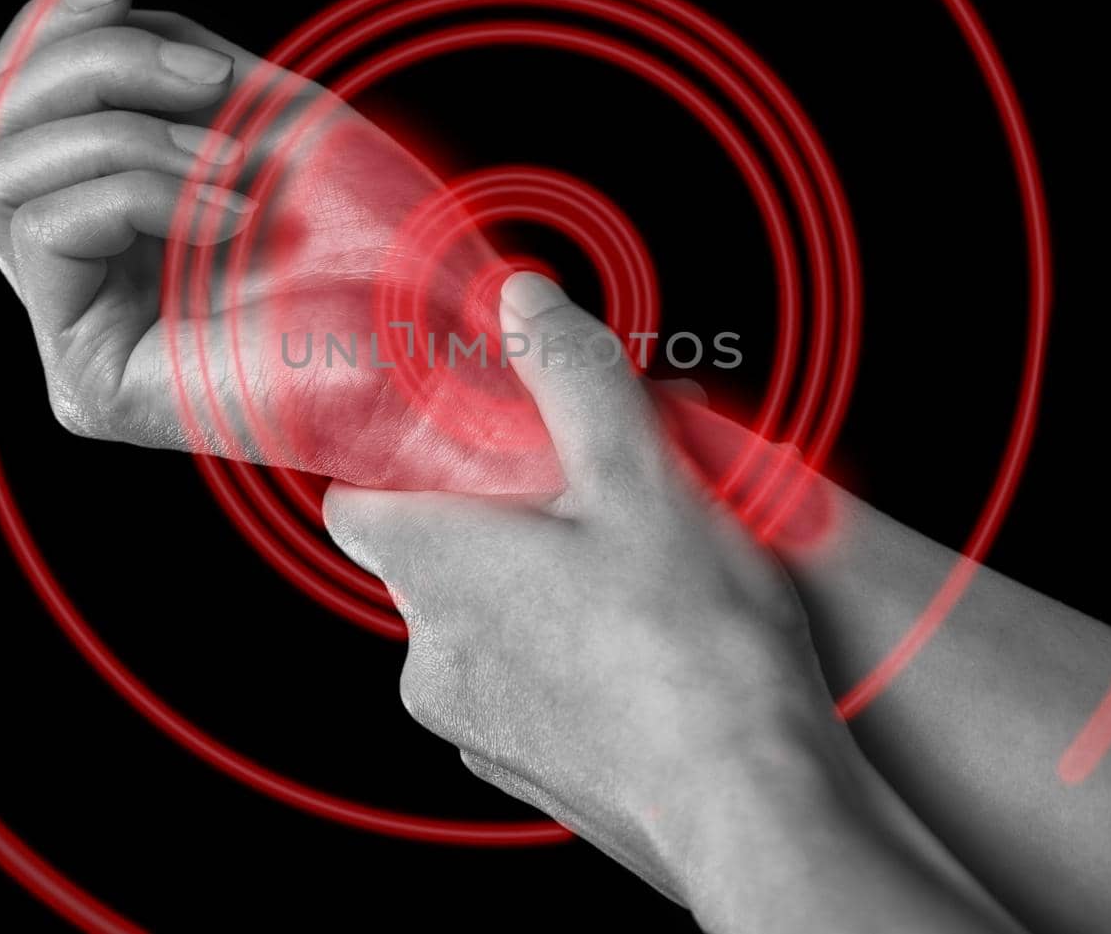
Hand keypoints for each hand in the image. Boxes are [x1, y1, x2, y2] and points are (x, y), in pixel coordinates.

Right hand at [0, 0, 560, 489]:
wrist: (451, 344)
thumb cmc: (382, 238)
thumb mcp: (260, 111)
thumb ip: (163, 65)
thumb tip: (104, 1)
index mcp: (114, 225)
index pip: (8, 109)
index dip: (50, 32)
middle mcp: (83, 283)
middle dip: (82, 69)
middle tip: (204, 78)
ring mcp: (81, 336)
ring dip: (120, 132)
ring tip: (230, 160)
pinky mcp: (89, 381)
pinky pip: (45, 228)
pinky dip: (140, 191)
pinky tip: (230, 214)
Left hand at [323, 273, 1019, 932]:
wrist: (754, 810)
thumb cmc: (693, 647)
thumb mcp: (641, 474)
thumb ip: (572, 373)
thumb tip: (522, 299)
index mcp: (434, 569)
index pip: (355, 502)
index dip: (400, 463)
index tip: (459, 443)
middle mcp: (432, 657)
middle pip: (432, 560)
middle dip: (495, 522)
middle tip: (583, 498)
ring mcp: (476, 726)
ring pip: (483, 626)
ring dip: (537, 591)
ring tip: (633, 574)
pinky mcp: (530, 774)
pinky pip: (525, 690)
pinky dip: (565, 660)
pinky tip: (645, 647)